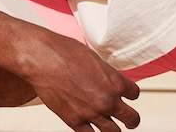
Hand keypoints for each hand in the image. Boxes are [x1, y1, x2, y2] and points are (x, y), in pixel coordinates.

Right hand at [18, 26, 140, 131]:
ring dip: (114, 129)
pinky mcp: (75, 121)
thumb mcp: (92, 57)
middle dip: (131, 120)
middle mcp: (107, 100)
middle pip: (131, 118)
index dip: (130, 94)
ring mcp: (92, 113)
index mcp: (114, 81)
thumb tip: (106, 79)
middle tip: (130, 121)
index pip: (134, 94)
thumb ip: (104, 73)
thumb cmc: (62, 51)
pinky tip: (91, 128)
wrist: (41, 59)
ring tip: (112, 128)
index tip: (127, 95)